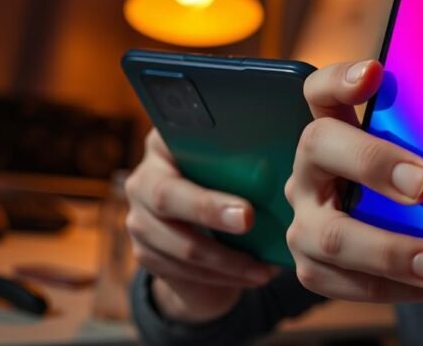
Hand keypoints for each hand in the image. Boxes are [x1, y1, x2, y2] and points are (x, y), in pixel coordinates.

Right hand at [125, 129, 278, 321]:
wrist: (207, 232)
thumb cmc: (233, 186)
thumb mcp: (240, 169)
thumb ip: (250, 163)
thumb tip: (283, 167)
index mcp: (165, 145)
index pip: (173, 147)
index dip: (202, 157)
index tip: (237, 186)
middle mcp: (143, 178)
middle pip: (167, 196)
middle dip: (210, 210)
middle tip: (248, 219)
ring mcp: (138, 219)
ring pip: (180, 245)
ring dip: (228, 260)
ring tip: (264, 267)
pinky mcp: (145, 253)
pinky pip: (183, 270)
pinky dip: (223, 276)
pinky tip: (252, 275)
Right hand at [284, 61, 422, 302]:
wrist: (374, 237)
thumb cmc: (402, 185)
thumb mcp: (408, 156)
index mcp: (330, 130)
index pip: (319, 91)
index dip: (341, 78)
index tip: (375, 72)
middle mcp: (308, 170)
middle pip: (319, 147)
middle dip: (374, 164)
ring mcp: (303, 220)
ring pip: (330, 235)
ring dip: (389, 251)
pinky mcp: (312, 267)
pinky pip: (347, 284)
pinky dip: (398, 289)